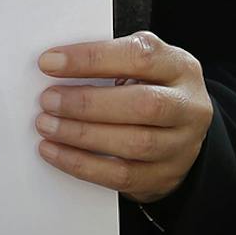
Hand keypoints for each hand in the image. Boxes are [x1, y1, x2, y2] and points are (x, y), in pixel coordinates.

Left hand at [34, 31, 213, 203]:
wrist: (180, 132)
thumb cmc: (151, 88)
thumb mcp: (142, 65)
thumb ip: (109, 61)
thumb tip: (55, 65)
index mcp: (180, 68)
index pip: (139, 57)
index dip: (92, 59)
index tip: (50, 62)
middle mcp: (189, 107)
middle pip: (143, 105)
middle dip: (87, 103)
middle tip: (48, 100)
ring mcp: (181, 146)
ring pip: (134, 144)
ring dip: (81, 135)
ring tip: (46, 125)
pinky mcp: (164, 177)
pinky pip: (121, 176)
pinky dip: (81, 164)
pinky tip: (54, 152)